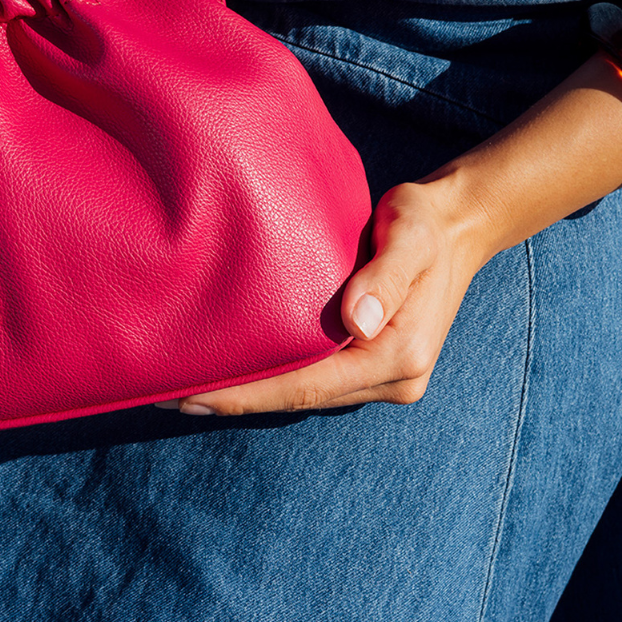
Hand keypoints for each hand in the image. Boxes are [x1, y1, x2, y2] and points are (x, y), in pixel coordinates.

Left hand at [160, 176, 493, 414]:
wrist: (456, 224)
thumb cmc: (425, 222)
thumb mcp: (411, 235)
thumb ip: (388, 275)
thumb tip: (358, 322)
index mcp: (398, 355)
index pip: (306, 385)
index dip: (248, 394)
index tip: (193, 396)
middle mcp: (391, 377)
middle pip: (298, 399)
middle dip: (234, 399)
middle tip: (164, 395)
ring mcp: (381, 375)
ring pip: (302, 394)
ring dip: (249, 393)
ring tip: (185, 388)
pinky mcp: (369, 361)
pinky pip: (312, 379)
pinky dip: (271, 379)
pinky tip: (232, 372)